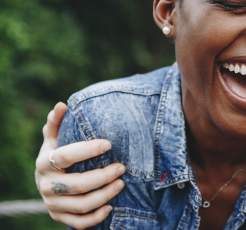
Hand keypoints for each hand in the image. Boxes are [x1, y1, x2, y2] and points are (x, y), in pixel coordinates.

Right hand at [35, 102, 125, 228]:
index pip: (66, 156)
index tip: (109, 144)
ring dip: (105, 195)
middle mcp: (45, 185)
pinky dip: (96, 217)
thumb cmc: (56, 155)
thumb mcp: (54, 139)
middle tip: (122, 167)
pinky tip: (111, 207)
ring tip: (122, 183)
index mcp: (44, 163)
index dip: (87, 150)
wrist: (46, 181)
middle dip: (103, 176)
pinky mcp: (59, 217)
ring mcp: (52, 203)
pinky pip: (78, 222)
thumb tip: (62, 105)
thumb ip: (57, 123)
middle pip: (77, 184)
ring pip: (81, 205)